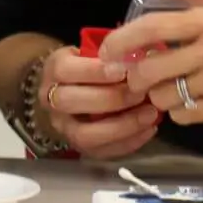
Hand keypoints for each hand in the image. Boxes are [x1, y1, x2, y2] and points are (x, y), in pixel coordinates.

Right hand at [40, 47, 159, 159]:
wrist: (72, 89)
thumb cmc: (90, 64)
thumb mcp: (93, 51)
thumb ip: (111, 53)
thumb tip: (142, 55)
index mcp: (54, 70)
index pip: (65, 71)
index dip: (94, 71)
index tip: (124, 70)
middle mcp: (52, 101)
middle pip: (72, 102)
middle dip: (111, 99)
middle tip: (141, 92)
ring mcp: (63, 128)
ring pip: (84, 134)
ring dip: (121, 126)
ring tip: (150, 114)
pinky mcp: (78, 148)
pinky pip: (100, 152)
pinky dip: (128, 143)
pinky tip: (149, 129)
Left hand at [100, 0, 202, 126]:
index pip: (153, 27)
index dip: (122, 40)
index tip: (107, 51)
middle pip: (151, 69)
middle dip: (136, 76)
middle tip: (139, 75)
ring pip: (164, 97)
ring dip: (158, 95)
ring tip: (168, 87)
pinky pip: (184, 116)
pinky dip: (179, 112)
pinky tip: (188, 101)